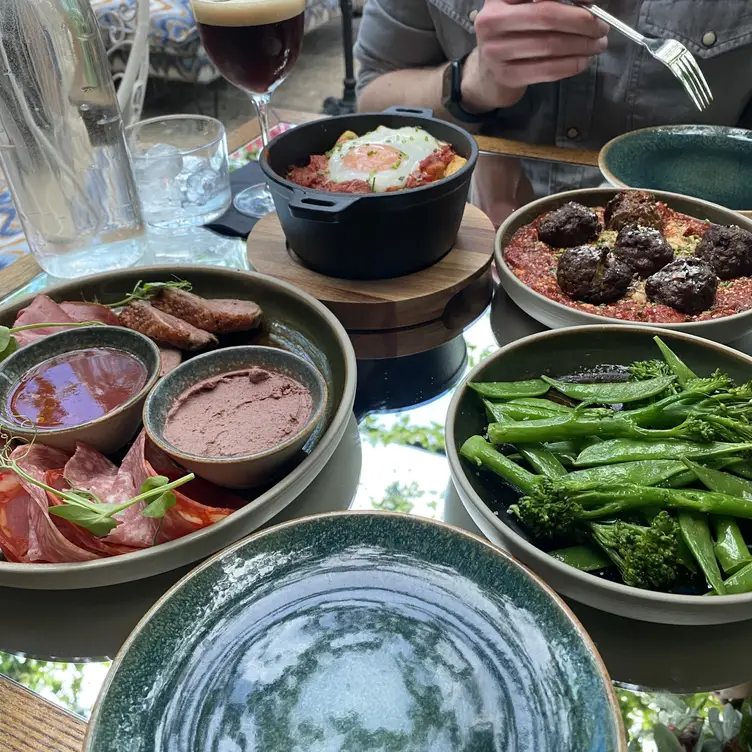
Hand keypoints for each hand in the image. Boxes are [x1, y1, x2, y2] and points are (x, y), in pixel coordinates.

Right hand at [461, 0, 609, 110]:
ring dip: (581, 45)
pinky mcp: (506, 76)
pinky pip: (546, 70)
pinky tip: (583, 61)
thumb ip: (552, 2)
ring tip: (597, 45)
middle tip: (601, 27)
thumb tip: (589, 3)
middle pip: (547, 16)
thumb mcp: (524, 8)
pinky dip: (571, 65)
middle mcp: (492, 20)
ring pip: (550, 45)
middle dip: (582, 21)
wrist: (488, 73)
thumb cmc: (513, 34)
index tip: (592, 2)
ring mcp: (496, 51)